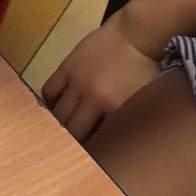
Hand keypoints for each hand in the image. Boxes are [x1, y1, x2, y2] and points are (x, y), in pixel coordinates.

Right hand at [41, 15, 161, 141]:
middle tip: (69, 152)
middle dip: (71, 143)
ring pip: (59, 112)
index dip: (91, 153)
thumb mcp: (143, 99)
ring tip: (58, 133)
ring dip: (58, 124)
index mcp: (114, 109)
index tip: (87, 160)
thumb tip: (118, 139)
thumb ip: (128, 119)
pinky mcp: (67, 66)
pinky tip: (55, 106)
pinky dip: (50, 101)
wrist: (135, 34)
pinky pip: (50, 88)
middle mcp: (92, 98)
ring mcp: (77, 81)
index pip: (97, 140)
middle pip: (72, 129)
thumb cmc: (144, 67)